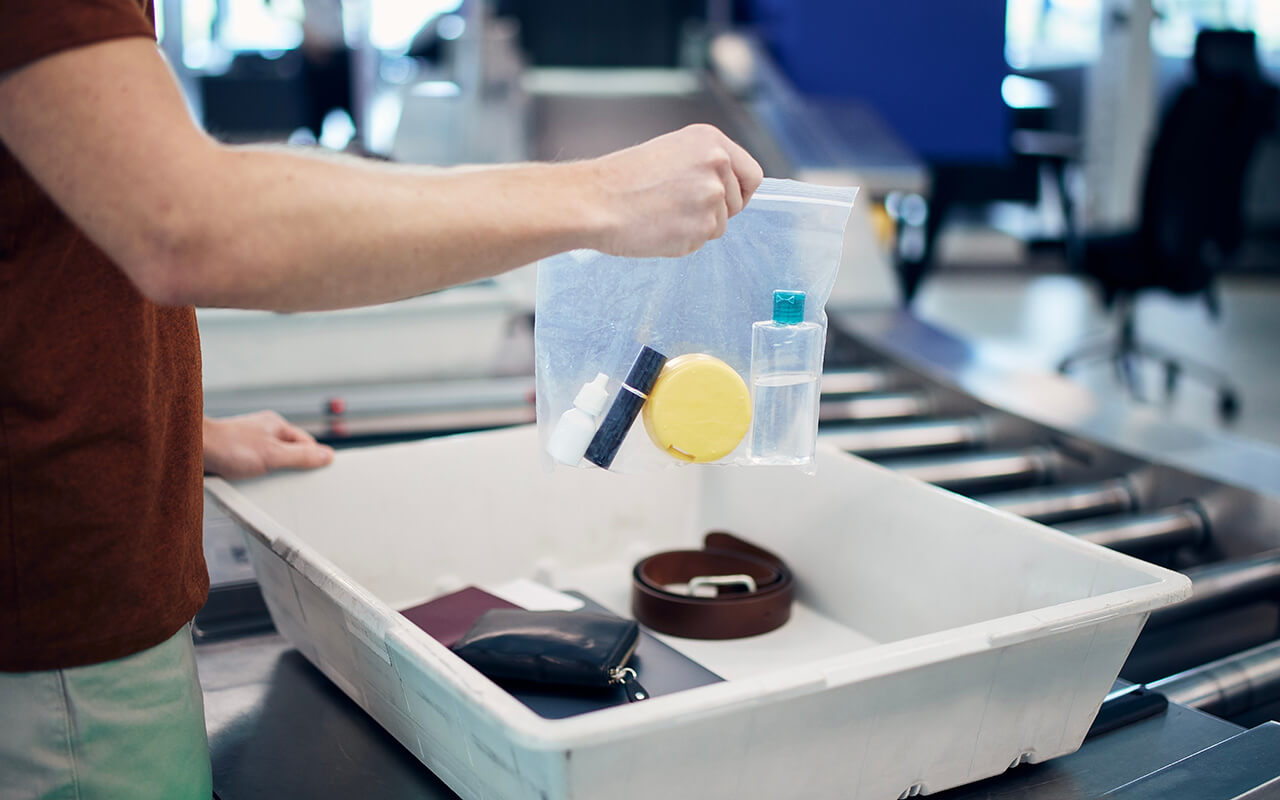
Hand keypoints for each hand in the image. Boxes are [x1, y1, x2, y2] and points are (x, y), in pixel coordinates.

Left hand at [203, 411, 334, 479]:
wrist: (192, 449)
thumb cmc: (228, 446)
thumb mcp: (273, 455)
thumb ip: (302, 456)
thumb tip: (328, 455)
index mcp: (276, 425)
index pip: (306, 442)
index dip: (312, 458)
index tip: (316, 473)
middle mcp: (262, 431)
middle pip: (289, 453)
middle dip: (290, 468)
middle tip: (288, 480)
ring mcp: (248, 442)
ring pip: (270, 462)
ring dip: (269, 475)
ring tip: (263, 482)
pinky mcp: (234, 455)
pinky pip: (253, 468)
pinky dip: (253, 477)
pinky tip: (249, 483)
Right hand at [586, 124, 764, 257]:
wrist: (594, 201)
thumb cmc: (621, 179)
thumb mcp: (671, 152)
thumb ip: (703, 166)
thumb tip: (726, 189)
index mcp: (711, 141)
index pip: (752, 174)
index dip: (740, 191)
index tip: (727, 199)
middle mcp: (717, 166)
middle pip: (737, 203)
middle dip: (715, 211)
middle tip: (678, 208)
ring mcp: (711, 198)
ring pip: (719, 226)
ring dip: (695, 227)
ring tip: (662, 215)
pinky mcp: (701, 228)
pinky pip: (701, 243)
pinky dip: (682, 241)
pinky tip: (658, 228)